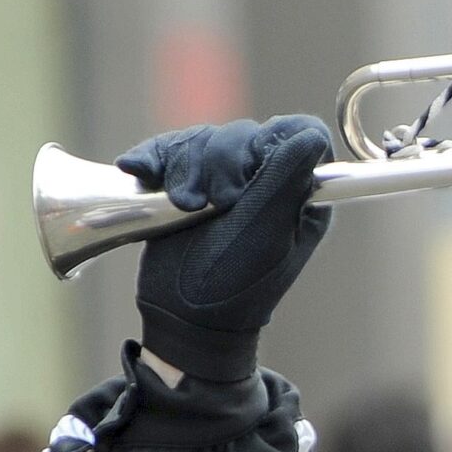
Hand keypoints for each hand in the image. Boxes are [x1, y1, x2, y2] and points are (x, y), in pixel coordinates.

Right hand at [117, 115, 333, 381]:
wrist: (183, 318)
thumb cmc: (232, 287)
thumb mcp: (266, 235)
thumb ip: (288, 183)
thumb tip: (311, 135)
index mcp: (300, 195)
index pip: (296, 134)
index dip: (266, 146)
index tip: (243, 184)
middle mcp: (268, 182)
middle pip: (244, 133)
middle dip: (218, 163)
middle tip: (208, 205)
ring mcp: (226, 181)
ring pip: (205, 138)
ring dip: (184, 167)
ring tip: (182, 205)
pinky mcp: (188, 183)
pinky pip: (171, 148)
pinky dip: (154, 158)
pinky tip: (139, 170)